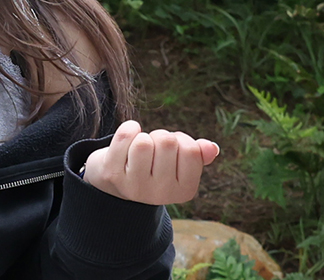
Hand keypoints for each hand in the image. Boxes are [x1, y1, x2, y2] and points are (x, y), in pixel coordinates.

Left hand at [83, 120, 221, 205]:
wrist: (115, 180)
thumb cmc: (153, 166)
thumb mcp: (179, 164)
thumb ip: (198, 155)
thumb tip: (211, 147)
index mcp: (185, 191)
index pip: (191, 150)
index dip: (182, 139)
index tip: (173, 146)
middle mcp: (161, 194)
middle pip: (167, 142)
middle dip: (160, 136)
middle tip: (153, 147)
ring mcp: (134, 186)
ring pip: (144, 141)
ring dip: (142, 136)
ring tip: (139, 147)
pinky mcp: (112, 174)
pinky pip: (124, 137)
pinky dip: (128, 129)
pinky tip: (128, 136)